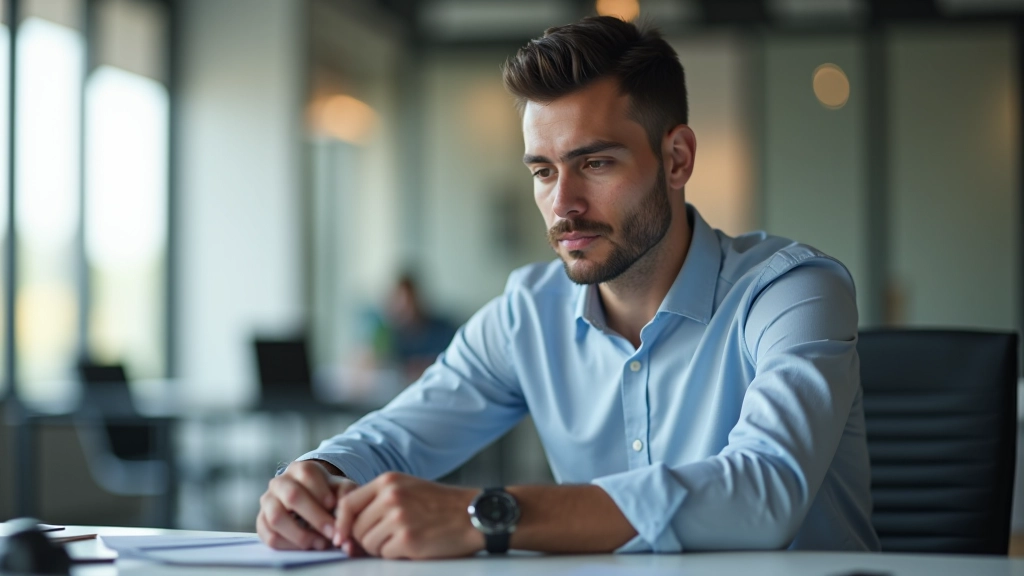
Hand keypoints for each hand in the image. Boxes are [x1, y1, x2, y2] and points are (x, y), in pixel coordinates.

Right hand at [257, 460, 357, 549]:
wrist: (312, 500)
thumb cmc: (328, 493)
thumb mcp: (341, 489)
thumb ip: (347, 499)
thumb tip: (345, 524)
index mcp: (300, 469)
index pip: (307, 474)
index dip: (320, 491)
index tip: (333, 505)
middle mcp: (279, 482)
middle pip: (292, 496)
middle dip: (315, 517)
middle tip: (333, 533)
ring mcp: (267, 502)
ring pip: (276, 518)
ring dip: (301, 535)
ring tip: (321, 543)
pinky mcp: (261, 521)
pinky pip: (269, 536)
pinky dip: (289, 545)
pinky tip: (308, 547)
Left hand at [333, 472, 482, 558]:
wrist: (474, 514)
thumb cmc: (441, 504)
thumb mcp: (408, 488)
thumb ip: (378, 501)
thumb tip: (346, 529)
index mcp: (388, 481)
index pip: (347, 504)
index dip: (341, 524)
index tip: (342, 537)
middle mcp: (391, 497)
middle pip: (356, 528)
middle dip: (366, 539)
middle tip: (388, 539)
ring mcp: (399, 518)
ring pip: (368, 543)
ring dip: (381, 548)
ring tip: (404, 539)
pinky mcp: (408, 539)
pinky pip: (385, 554)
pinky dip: (396, 555)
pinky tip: (414, 545)